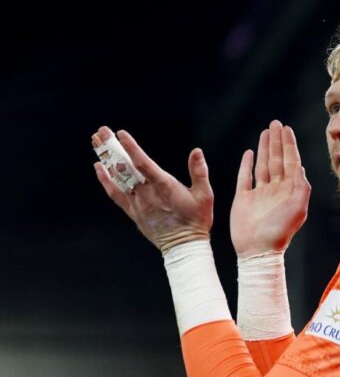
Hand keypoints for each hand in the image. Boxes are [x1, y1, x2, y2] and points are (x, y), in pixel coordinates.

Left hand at [93, 126, 213, 251]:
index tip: (121, 133)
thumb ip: (199, 172)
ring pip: (117, 178)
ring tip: (97, 143)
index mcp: (164, 186)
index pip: (143, 163)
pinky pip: (114, 194)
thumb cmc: (196, 220)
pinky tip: (99, 167)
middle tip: (102, 131)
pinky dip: (105, 180)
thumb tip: (197, 151)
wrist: (184, 246)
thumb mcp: (205, 195)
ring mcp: (137, 203)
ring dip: (106, 159)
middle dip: (113, 147)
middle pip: (125, 167)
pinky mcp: (133, 211)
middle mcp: (146, 193)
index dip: (131, 147)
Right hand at [230, 120, 310, 257]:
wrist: (258, 251)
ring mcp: (259, 193)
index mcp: (289, 190)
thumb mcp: (298, 208)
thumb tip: (300, 168)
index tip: (287, 129)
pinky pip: (245, 177)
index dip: (289, 144)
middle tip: (276, 123)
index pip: (291, 161)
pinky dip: (247, 165)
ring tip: (266, 132)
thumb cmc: (280, 232)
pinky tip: (249, 153)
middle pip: (277, 159)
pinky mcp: (244, 198)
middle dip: (277, 141)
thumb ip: (301, 187)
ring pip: (263, 165)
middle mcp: (276, 189)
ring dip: (265, 148)